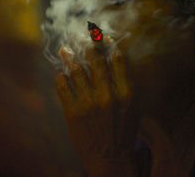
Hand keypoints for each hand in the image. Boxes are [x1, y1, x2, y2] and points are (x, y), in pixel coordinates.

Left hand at [56, 40, 137, 176]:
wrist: (110, 158)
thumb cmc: (123, 131)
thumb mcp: (133, 106)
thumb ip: (126, 82)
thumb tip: (115, 58)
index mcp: (126, 92)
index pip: (117, 58)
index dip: (109, 43)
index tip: (103, 36)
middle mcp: (108, 94)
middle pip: (95, 60)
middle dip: (87, 44)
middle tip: (82, 37)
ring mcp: (89, 102)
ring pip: (76, 69)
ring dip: (69, 57)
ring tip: (65, 50)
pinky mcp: (73, 112)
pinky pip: (63, 86)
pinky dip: (61, 77)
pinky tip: (61, 74)